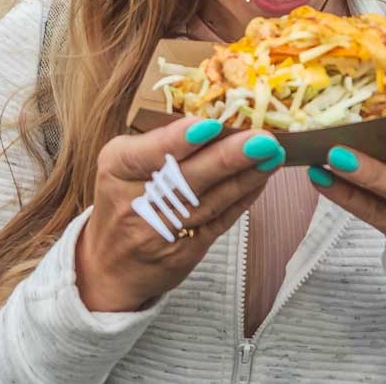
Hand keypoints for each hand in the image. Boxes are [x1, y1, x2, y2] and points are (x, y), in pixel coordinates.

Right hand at [75, 116, 285, 312]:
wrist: (111, 265)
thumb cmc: (123, 198)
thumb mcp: (123, 164)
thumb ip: (159, 143)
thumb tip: (215, 120)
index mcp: (117, 169)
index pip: (147, 153)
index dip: (179, 141)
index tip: (209, 125)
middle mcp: (136, 202)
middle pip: (186, 179)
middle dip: (227, 158)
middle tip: (261, 140)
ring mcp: (162, 231)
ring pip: (210, 200)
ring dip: (246, 176)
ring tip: (273, 154)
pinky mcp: (185, 251)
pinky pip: (220, 220)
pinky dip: (244, 197)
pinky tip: (262, 178)